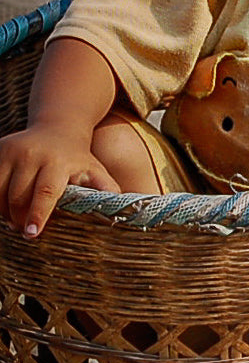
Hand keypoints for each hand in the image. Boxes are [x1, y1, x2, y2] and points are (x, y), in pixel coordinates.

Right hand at [0, 123, 119, 237]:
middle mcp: (32, 154)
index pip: (45, 192)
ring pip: (0, 189)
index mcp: (58, 162)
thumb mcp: (96, 172)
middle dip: (18, 218)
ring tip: (14, 221)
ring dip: (3, 210)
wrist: (58, 128)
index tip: (32, 233)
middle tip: (25, 231)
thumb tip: (122, 214)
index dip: (38, 214)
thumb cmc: (79, 159)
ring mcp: (12, 150)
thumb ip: (106, 190)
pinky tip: (5, 207)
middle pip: (18, 195)